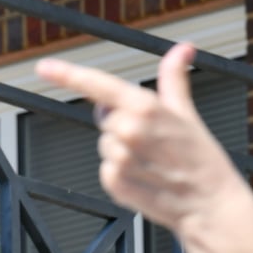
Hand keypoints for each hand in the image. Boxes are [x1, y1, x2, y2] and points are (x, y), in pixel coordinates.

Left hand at [35, 42, 233, 234]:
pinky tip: (143, 177)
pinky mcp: (114, 183)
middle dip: (121, 123)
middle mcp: (129, 131)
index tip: (44, 68)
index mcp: (145, 108)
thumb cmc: (200, 159)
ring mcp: (120, 159)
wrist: (209, 203)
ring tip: (150, 161)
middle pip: (104, 117)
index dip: (67, 75)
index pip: (98, 85)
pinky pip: (104, 169)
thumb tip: (182, 49)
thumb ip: (174, 78)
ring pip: (104, 144)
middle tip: (150, 139)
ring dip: (121, 150)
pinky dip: (120, 173)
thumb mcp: (187, 113)